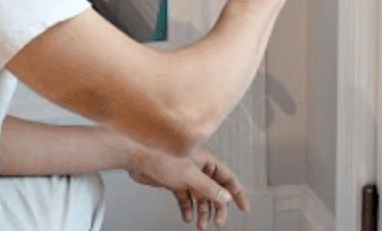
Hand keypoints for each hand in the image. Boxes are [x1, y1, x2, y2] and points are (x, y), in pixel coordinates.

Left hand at [127, 145, 248, 228]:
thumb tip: (225, 197)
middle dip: (217, 208)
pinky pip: (185, 198)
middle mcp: (199, 168)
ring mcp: (186, 176)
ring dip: (202, 211)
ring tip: (201, 225)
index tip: (244, 207)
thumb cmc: (160, 157)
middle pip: (215, 191)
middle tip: (218, 222)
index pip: (228, 179)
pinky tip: (186, 217)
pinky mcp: (174, 182)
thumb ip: (208, 187)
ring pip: (200, 197)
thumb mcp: (189, 175)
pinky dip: (187, 208)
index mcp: (207, 162)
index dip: (237, 193)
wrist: (137, 157)